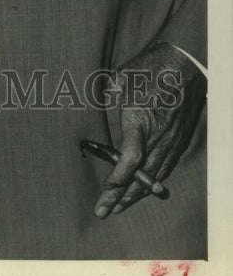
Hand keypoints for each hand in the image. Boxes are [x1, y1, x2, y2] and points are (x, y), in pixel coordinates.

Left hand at [94, 42, 205, 217]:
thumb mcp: (118, 80)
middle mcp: (157, 136)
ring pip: (154, 176)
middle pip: (141, 176)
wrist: (183, 65)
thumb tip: (93, 118)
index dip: (117, 181)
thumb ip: (108, 104)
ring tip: (119, 206)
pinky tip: (143, 190)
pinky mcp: (179, 140)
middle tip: (104, 211)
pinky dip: (153, 181)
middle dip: (122, 196)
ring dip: (137, 193)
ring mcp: (171, 140)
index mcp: (139, 120)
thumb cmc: (147, 68)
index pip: (128, 160)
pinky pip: (166, 167)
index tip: (105, 196)